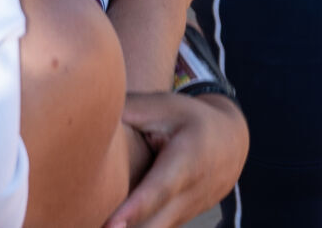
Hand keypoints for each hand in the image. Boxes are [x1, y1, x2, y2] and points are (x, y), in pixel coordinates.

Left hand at [105, 92, 248, 227]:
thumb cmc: (190, 119)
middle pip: (157, 223)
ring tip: (99, 226)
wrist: (232, 142)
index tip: (111, 225)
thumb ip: (130, 110)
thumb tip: (89, 109)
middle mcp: (190, 193)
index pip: (158, 189)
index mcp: (186, 160)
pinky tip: (115, 227)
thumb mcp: (165, 106)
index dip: (134, 209)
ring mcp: (187, 212)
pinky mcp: (179, 220)